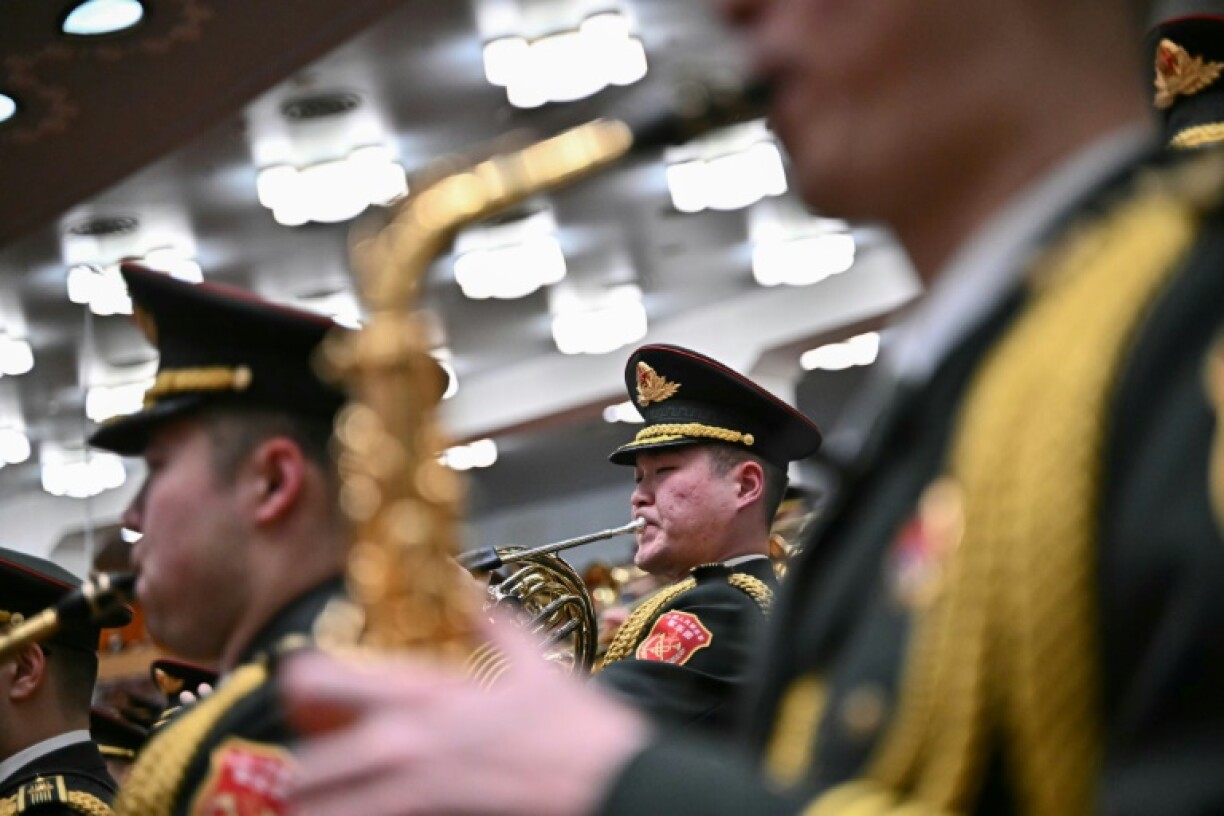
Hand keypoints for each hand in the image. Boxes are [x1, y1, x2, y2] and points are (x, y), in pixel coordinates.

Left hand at [281, 614, 650, 815]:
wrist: (612, 783)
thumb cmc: (576, 726)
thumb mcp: (535, 661)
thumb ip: (493, 624)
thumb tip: (471, 591)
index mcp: (426, 696)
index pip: (324, 684)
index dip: (297, 684)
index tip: (295, 684)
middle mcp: (406, 749)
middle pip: (307, 773)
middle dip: (301, 778)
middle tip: (309, 774)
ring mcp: (415, 797)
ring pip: (327, 815)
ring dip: (322, 809)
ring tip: (327, 805)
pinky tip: (367, 814)